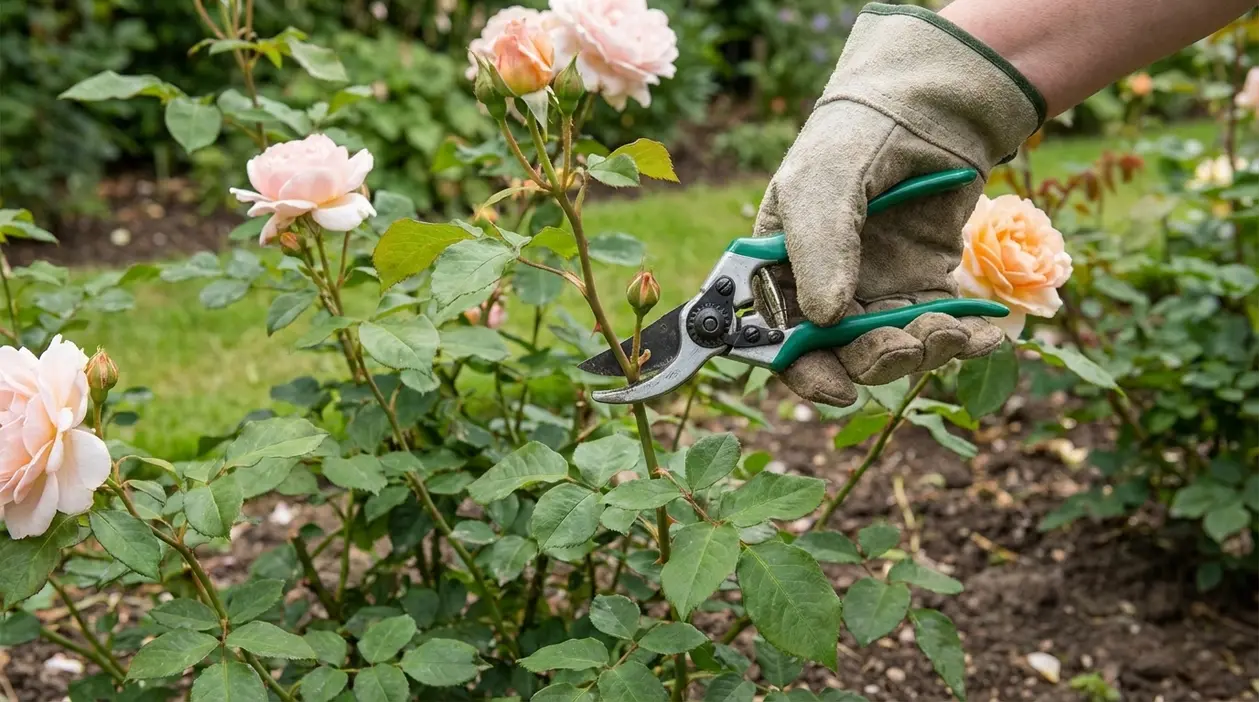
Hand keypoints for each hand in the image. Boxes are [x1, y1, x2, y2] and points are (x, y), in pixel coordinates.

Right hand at [753, 4, 1043, 405]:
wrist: (930, 106)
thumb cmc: (856, 136)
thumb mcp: (823, 182)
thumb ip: (819, 248)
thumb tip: (826, 319)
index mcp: (779, 270)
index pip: (778, 338)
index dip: (802, 371)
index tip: (836, 387)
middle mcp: (823, 288)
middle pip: (838, 355)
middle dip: (873, 361)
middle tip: (904, 346)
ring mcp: (876, 291)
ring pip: (891, 349)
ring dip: (920, 351)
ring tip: (949, 330)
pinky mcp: (925, 286)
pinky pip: (939, 329)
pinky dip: (964, 340)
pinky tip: (985, 336)